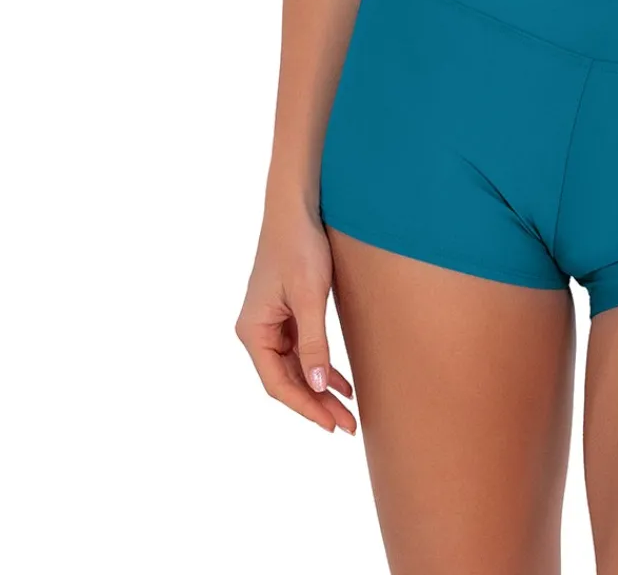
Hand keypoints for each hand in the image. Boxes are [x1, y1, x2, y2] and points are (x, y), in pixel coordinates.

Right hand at [236, 204, 356, 433]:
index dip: (305, 407)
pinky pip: (301, 349)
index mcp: (253, 330)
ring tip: (349, 409)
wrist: (297, 206)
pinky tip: (341, 381)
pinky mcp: (285, 312)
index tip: (332, 424)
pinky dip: (320, 365)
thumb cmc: (300, 246)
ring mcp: (270, 322)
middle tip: (348, 426)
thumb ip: (313, 342)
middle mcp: (256, 330)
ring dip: (320, 387)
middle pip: (287, 379)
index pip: (277, 383)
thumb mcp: (310, 297)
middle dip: (317, 403)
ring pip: (296, 367)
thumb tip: (315, 386)